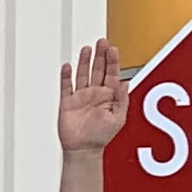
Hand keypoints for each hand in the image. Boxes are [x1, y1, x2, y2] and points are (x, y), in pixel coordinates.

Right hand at [58, 37, 131, 153]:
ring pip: (83, 74)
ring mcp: (81, 97)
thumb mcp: (118, 118)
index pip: (112, 73)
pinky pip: (66, 86)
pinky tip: (68, 66)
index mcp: (108, 96)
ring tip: (87, 49)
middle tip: (102, 42)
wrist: (82, 149)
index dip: (112, 61)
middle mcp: (95, 94)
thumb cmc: (100, 137)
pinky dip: (66, 76)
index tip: (112, 49)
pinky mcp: (67, 103)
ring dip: (85, 61)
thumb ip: (122, 100)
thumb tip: (125, 83)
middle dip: (100, 55)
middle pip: (98, 70)